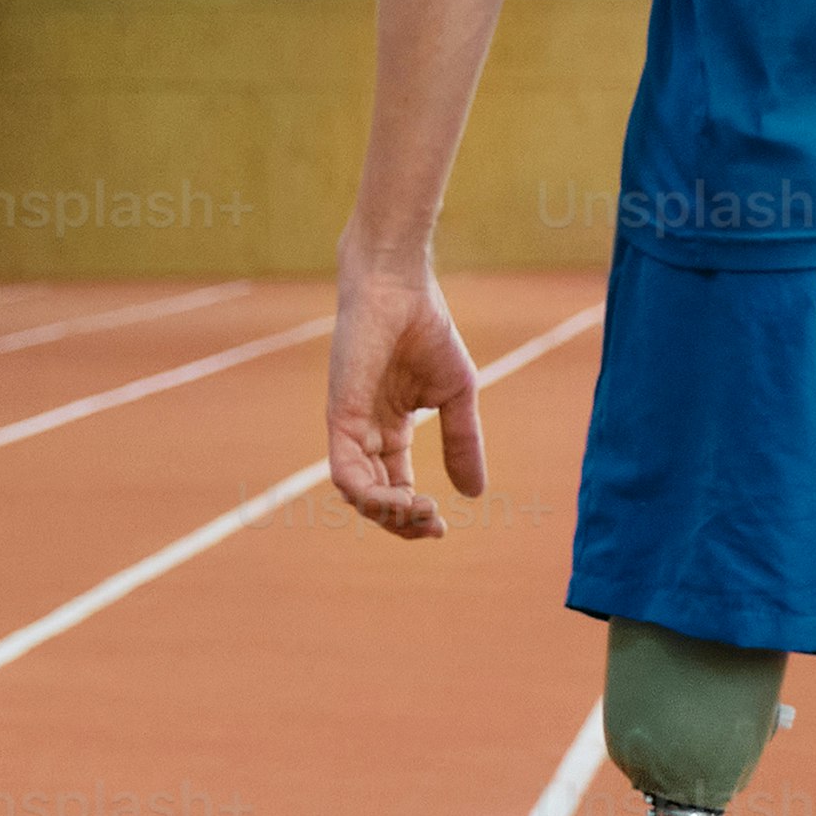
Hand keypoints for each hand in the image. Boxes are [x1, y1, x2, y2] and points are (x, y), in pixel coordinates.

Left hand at [327, 258, 487, 536]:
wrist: (400, 288)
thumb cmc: (425, 330)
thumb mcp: (456, 396)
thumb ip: (462, 443)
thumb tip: (474, 495)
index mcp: (389, 427)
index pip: (394, 485)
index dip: (415, 512)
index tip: (443, 524)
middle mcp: (366, 432)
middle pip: (375, 497)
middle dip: (402, 522)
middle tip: (433, 527)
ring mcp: (350, 427)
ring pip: (357, 494)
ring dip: (389, 515)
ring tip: (422, 513)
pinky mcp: (341, 417)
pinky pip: (346, 472)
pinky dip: (370, 496)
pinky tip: (401, 498)